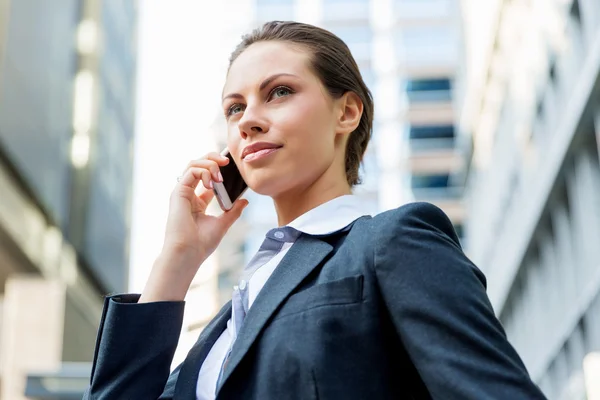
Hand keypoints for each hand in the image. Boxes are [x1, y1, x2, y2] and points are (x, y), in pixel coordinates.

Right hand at [140, 153, 247, 302]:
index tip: (232, 168)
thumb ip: (233, 211)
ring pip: (193, 164)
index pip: (207, 177)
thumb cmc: (202, 243)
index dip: (219, 169)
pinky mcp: (178, 192)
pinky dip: (203, 171)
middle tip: (227, 160)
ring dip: (209, 163)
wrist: (188, 254)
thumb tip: (245, 201)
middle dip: (213, 159)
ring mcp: (183, 192)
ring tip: (221, 173)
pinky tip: (213, 182)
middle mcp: (189, 194)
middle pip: (198, 166)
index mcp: (198, 202)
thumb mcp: (223, 224)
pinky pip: (190, 171)